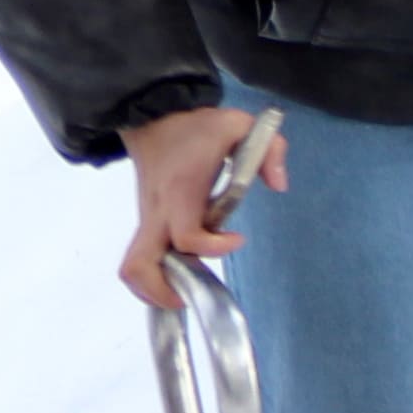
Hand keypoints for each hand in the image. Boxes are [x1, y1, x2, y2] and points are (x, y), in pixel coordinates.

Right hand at [114, 104, 283, 310]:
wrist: (154, 120)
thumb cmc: (197, 128)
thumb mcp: (240, 126)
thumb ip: (269, 150)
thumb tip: (279, 185)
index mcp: (181, 192)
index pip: (186, 236)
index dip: (213, 247)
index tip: (238, 238)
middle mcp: (157, 213)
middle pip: (141, 266)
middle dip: (165, 290)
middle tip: (195, 292)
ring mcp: (147, 222)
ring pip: (133, 270)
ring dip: (155, 290)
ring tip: (187, 291)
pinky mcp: (146, 226)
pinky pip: (138, 262)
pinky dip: (152, 279)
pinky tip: (179, 279)